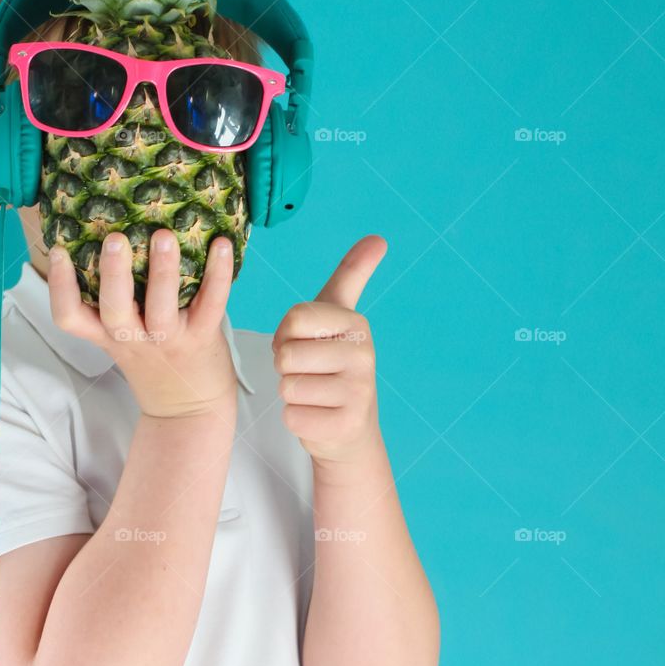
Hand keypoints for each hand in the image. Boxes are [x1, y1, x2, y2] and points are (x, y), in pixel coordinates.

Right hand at [47, 229, 237, 419]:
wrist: (191, 411)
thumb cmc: (155, 363)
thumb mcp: (123, 341)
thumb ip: (116, 304)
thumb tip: (108, 239)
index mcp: (108, 337)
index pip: (70, 318)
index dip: (59, 287)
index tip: (57, 251)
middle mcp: (134, 339)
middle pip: (114, 310)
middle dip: (113, 274)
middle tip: (114, 239)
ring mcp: (169, 340)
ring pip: (161, 307)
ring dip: (163, 270)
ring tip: (164, 236)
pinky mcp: (202, 338)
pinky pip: (211, 303)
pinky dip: (218, 273)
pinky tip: (222, 245)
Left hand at [272, 235, 387, 464]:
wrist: (350, 427)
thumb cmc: (333, 363)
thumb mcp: (339, 315)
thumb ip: (352, 275)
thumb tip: (379, 238)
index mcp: (356, 325)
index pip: (294, 319)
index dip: (285, 335)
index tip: (304, 343)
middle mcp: (364, 356)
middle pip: (287, 355)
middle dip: (287, 366)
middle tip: (309, 372)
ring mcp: (358, 394)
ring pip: (288, 387)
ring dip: (292, 393)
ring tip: (314, 393)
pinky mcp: (344, 426)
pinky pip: (293, 416)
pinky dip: (297, 419)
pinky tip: (318, 416)